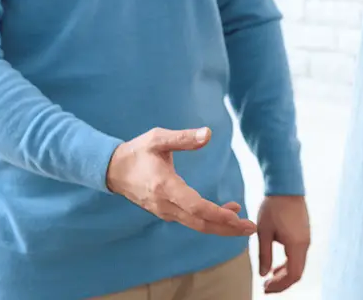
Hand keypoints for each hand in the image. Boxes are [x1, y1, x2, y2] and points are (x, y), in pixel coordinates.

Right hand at [105, 126, 256, 236]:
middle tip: (250, 228)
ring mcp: (164, 211)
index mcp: (164, 186)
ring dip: (221, 226)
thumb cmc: (137, 151)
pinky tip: (227, 213)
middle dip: (227, 228)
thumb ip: (183, 138)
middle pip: (200, 223)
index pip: (195, 206)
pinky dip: (210, 220)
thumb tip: (208, 134)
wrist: (112, 170)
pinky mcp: (165, 212)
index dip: (217, 213)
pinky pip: (191, 220)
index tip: (237, 216)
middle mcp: (165, 204)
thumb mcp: (158, 138)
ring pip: (196, 225)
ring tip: (244, 224)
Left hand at [256, 195, 310, 293]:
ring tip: (269, 278)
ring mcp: (306, 239)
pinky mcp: (304, 234)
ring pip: (298, 264)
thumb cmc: (273, 207)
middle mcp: (305, 243)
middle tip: (265, 286)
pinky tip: (277, 265)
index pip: (293, 275)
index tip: (265, 288)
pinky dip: (288, 264)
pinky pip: (298, 255)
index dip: (280, 285)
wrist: (286, 186)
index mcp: (296, 244)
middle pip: (297, 272)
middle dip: (282, 283)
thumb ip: (264, 255)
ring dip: (285, 274)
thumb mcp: (264, 232)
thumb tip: (263, 274)